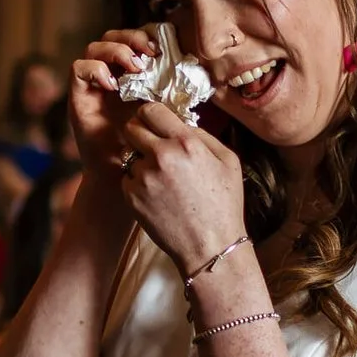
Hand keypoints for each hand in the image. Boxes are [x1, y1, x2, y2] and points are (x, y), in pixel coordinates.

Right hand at [65, 30, 160, 200]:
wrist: (122, 175)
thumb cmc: (146, 146)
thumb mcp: (165, 112)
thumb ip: (172, 89)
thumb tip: (193, 66)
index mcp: (130, 75)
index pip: (132, 40)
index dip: (145, 36)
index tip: (163, 47)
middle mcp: (109, 76)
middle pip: (111, 37)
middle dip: (131, 38)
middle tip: (149, 53)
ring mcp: (91, 86)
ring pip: (94, 48)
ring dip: (115, 51)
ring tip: (133, 67)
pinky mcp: (78, 98)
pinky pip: (78, 69)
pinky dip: (95, 70)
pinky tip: (113, 86)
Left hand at [118, 102, 248, 273]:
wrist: (210, 246)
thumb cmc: (224, 204)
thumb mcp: (228, 161)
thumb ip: (203, 135)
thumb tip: (181, 123)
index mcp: (185, 143)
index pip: (151, 110)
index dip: (150, 114)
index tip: (153, 121)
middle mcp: (160, 156)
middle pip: (131, 127)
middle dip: (139, 132)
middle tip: (150, 144)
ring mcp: (142, 177)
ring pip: (130, 155)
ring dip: (141, 161)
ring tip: (162, 180)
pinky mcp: (131, 196)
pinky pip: (127, 178)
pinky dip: (137, 183)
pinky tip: (157, 196)